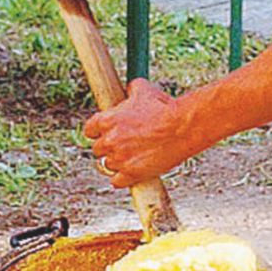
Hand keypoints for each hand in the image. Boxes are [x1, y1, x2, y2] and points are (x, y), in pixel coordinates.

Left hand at [84, 79, 208, 186]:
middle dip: (107, 147)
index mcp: (107, 120)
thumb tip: (129, 89)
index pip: (89, 130)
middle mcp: (109, 140)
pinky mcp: (131, 174)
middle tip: (121, 146)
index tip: (106, 133)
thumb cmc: (164, 108)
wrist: (182, 128)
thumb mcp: (143, 89)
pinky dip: (121, 179)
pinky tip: (129, 175)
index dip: (98, 132)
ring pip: (106, 166)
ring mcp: (119, 159)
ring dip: (115, 163)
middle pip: (97, 149)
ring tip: (128, 159)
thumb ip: (130, 89)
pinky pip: (116, 181)